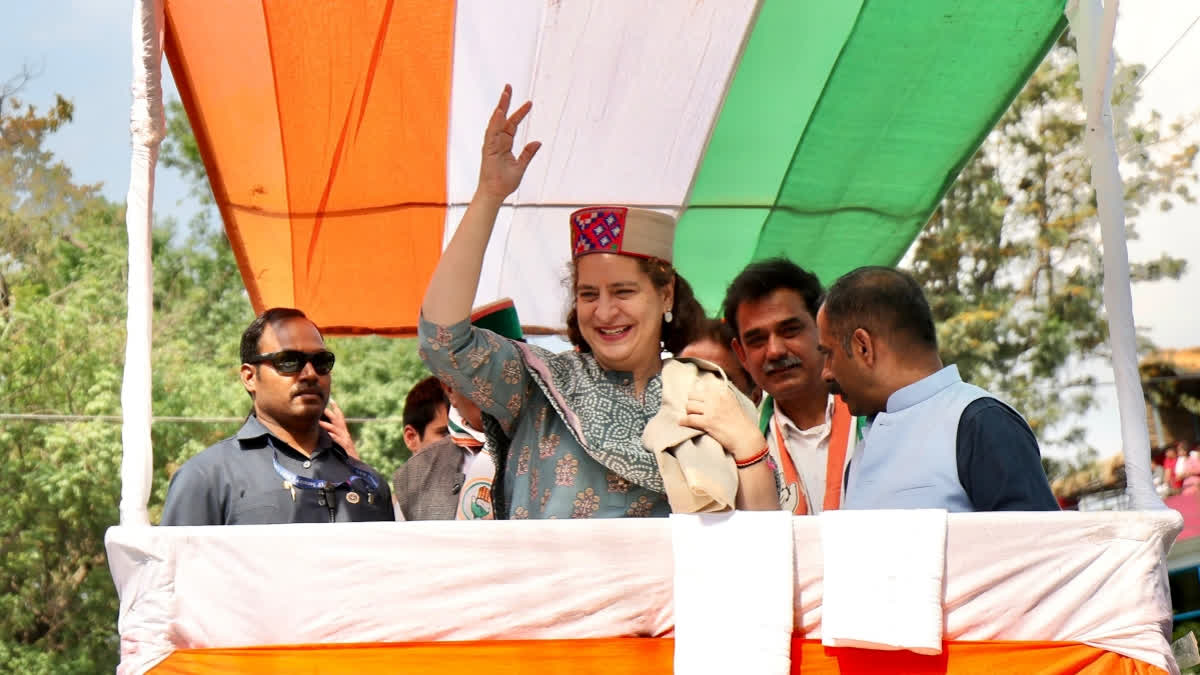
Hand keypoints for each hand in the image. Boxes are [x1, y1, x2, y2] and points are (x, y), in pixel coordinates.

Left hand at [319, 399, 358, 459]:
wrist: (355, 464)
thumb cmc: (346, 454)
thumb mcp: (342, 442)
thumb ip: (336, 436)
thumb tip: (326, 431)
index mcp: (344, 431)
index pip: (340, 417)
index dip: (336, 408)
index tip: (331, 400)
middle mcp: (345, 433)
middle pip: (337, 419)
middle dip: (329, 412)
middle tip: (321, 407)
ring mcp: (345, 439)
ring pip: (335, 429)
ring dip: (327, 425)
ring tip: (318, 422)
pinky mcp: (344, 446)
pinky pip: (337, 440)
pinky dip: (332, 436)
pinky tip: (327, 434)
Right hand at [477, 84, 541, 200]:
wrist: (495, 194)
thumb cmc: (505, 182)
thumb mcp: (521, 166)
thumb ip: (528, 153)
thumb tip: (538, 142)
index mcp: (505, 144)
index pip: (513, 124)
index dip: (520, 113)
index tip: (529, 103)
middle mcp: (497, 141)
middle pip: (502, 118)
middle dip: (506, 103)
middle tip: (509, 87)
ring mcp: (491, 144)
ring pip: (496, 122)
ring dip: (500, 108)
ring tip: (505, 94)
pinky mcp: (487, 150)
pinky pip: (491, 133)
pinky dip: (495, 122)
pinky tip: (500, 112)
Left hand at [682, 380, 762, 460]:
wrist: (746, 437)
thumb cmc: (740, 423)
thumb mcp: (732, 402)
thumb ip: (720, 396)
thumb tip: (704, 390)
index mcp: (723, 391)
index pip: (702, 387)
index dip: (698, 396)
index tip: (698, 402)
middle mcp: (716, 398)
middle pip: (692, 395)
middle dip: (691, 403)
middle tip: (694, 411)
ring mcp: (712, 409)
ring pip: (689, 406)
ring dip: (688, 412)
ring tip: (690, 417)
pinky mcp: (707, 422)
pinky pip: (689, 419)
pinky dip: (683, 421)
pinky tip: (682, 423)